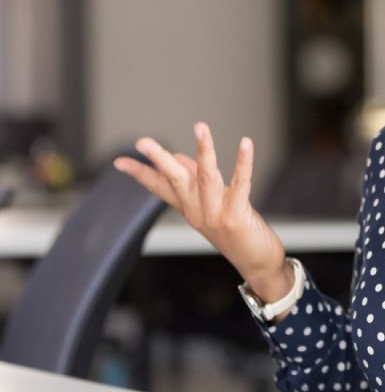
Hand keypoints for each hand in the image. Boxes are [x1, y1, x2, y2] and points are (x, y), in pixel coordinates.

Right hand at [114, 123, 293, 302]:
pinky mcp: (235, 217)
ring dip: (204, 150)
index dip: (140, 174)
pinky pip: (240, 184)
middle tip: (141, 142)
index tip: (119, 161)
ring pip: (205, 177)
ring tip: (200, 127)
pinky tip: (245, 143)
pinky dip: (243, 163)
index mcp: (190, 209)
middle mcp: (198, 212)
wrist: (258, 264)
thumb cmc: (239, 232)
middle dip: (159, 159)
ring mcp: (215, 216)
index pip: (160, 188)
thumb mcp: (213, 205)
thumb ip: (198, 183)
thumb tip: (182, 158)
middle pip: (175, 181)